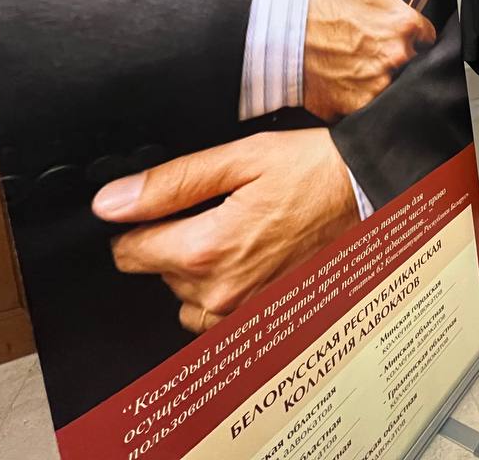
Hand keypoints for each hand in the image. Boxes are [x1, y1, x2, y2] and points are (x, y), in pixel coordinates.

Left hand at [91, 128, 356, 333]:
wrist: (366, 191)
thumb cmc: (313, 171)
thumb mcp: (239, 159)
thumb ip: (170, 184)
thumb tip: (112, 203)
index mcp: (206, 249)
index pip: (127, 254)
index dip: (137, 224)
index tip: (163, 207)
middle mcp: (221, 291)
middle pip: (157, 274)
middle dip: (175, 241)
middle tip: (217, 209)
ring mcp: (244, 311)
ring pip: (185, 298)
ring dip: (197, 269)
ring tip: (234, 233)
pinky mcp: (265, 317)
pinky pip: (218, 315)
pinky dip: (222, 289)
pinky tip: (249, 257)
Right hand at [303, 0, 445, 120]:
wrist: (276, 20)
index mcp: (403, 24)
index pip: (425, 36)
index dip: (410, 31)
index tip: (392, 29)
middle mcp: (394, 57)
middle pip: (409, 61)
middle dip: (394, 53)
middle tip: (365, 42)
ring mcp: (374, 84)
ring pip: (390, 85)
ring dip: (378, 76)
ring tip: (351, 60)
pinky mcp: (351, 104)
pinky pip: (365, 105)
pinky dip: (356, 95)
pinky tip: (340, 77)